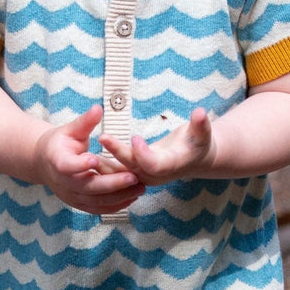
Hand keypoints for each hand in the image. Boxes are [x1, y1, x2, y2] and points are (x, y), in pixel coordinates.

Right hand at [34, 105, 144, 213]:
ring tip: (140, 188)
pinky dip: (115, 206)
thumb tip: (98, 108)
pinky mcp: (79, 204)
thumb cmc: (60, 142)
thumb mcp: (70, 129)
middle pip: (87, 187)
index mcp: (57, 161)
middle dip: (112, 184)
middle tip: (134, 177)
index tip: (96, 159)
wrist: (45, 163)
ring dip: (119, 196)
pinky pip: (98, 209)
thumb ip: (85, 122)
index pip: (67, 166)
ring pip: (95, 201)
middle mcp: (63, 182)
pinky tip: (132, 197)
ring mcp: (71, 196)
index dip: (80, 164)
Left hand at [99, 108, 214, 185]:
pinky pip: (119, 173)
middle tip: (103, 136)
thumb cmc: (200, 142)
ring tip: (86, 153)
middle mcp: (157, 175)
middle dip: (118, 153)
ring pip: (122, 174)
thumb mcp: (203, 133)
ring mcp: (146, 176)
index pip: (155, 163)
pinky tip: (88, 158)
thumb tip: (201, 113)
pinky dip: (105, 167)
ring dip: (105, 165)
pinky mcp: (138, 174)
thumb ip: (201, 124)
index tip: (134, 138)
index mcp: (172, 165)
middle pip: (134, 166)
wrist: (197, 159)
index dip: (144, 153)